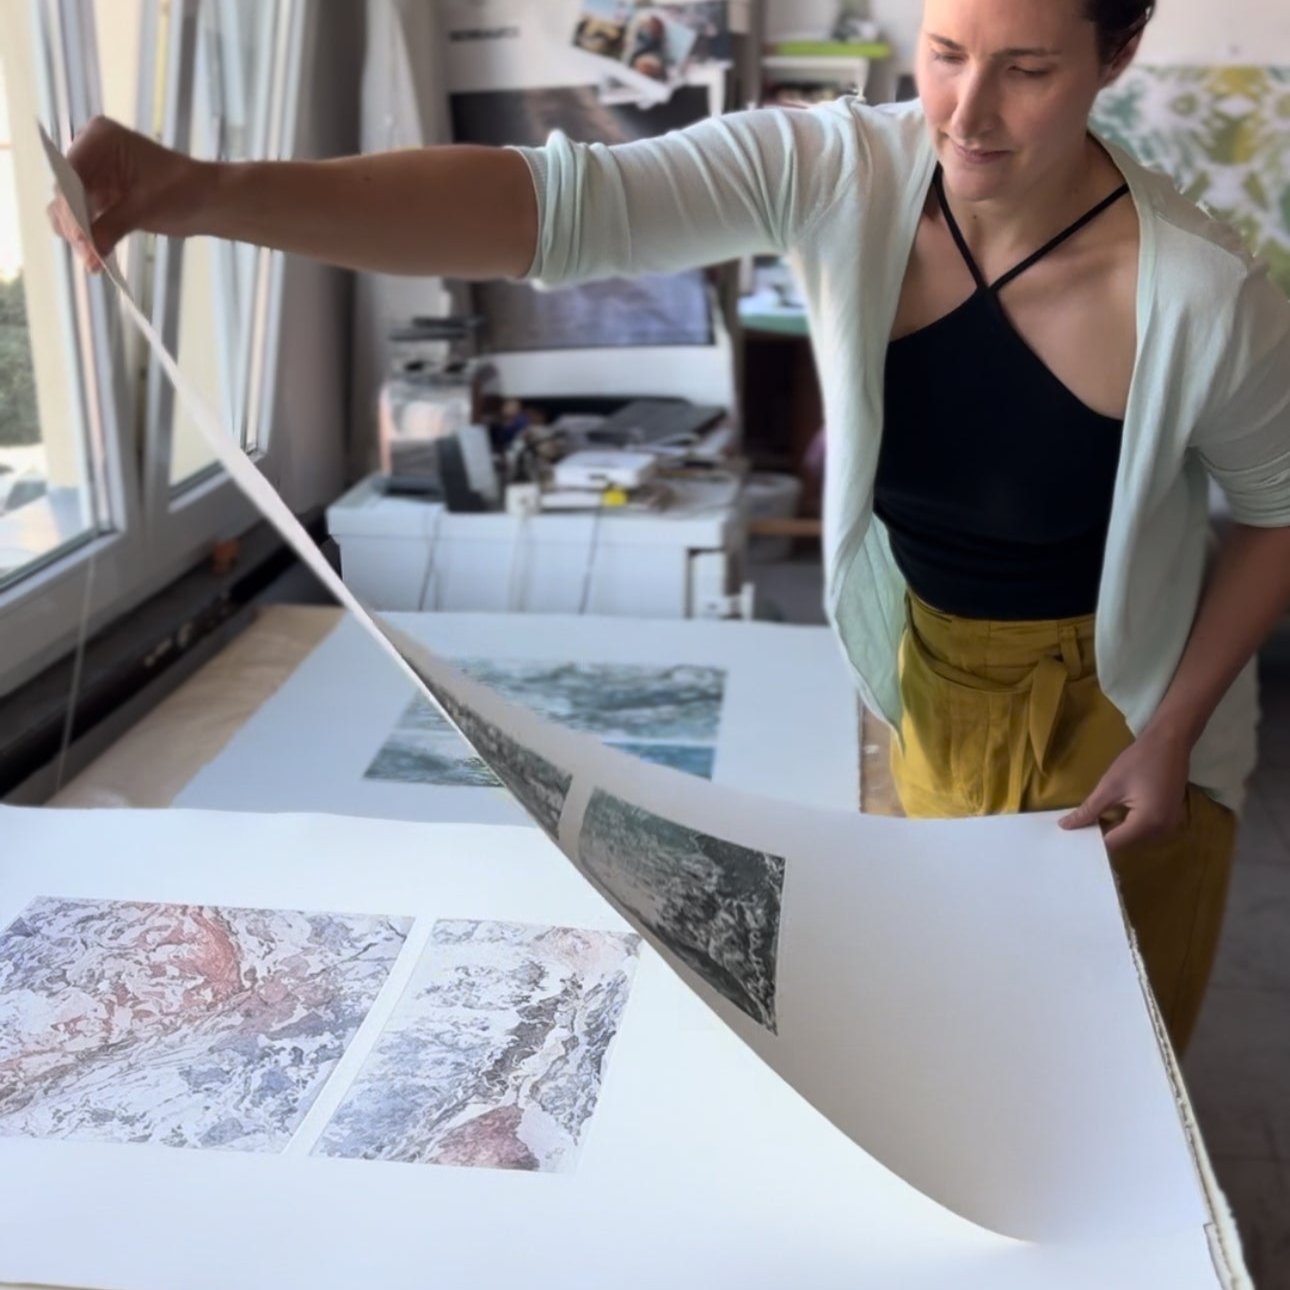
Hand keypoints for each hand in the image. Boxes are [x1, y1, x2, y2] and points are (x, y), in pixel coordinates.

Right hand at [46, 116, 211, 271]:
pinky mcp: (99, 199)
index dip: (70, 206)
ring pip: (68, 210)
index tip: (78, 236)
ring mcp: (92, 177)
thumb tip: (88, 252)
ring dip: (78, 237)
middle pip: (65, 193)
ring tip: (94, 262)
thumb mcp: (147, 206)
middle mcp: (89, 153)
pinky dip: (89, 240)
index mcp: (99, 138)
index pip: (70, 173)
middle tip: (89, 256)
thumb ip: (113, 226)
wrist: (209, 200)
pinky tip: (97, 262)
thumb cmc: (185, 190)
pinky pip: (84, 221)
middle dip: (74, 225)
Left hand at [1058, 726, 1190, 852]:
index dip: (1092, 841)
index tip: (1073, 837)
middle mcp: (1162, 831)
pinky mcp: (1170, 818)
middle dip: (1104, 836)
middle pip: (1126, 843)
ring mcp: (1169, 825)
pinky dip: (1128, 825)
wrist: (1170, 742)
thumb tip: (1066, 826)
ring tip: (1093, 822)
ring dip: (1116, 831)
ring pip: (1135, 838)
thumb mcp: (1109, 786)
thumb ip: (1089, 810)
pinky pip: (1145, 830)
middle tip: (1079, 830)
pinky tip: (1112, 816)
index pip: (1114, 844)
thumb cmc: (1139, 761)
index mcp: (1148, 824)